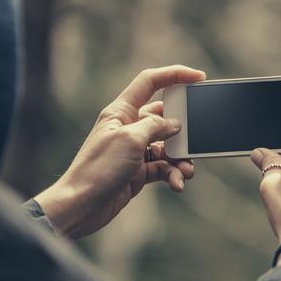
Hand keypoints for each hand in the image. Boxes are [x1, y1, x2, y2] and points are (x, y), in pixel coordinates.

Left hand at [35, 65, 205, 238]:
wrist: (81, 205)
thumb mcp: (131, 140)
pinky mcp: (139, 171)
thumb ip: (156, 126)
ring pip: (168, 147)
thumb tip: (175, 125)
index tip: (198, 77)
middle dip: (184, 129)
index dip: (174, 75)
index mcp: (121, 111)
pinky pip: (164, 168)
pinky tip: (177, 183)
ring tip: (187, 171)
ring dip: (181, 158)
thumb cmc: (98, 168)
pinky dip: (173, 174)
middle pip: (164, 117)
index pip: (150, 82)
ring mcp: (134, 150)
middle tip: (198, 138)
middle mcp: (128, 127)